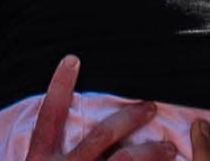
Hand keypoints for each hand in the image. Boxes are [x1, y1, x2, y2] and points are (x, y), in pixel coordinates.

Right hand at [24, 56, 169, 159]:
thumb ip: (50, 155)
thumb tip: (69, 130)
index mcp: (39, 160)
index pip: (50, 117)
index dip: (59, 86)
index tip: (73, 58)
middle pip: (102, 135)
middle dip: (130, 118)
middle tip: (150, 107)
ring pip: (124, 159)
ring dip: (151, 152)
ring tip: (170, 148)